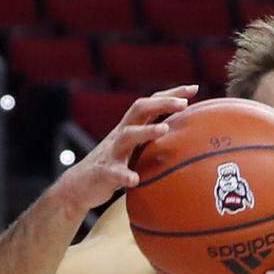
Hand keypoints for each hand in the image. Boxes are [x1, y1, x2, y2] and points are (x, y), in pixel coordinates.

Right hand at [54, 84, 198, 215]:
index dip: (170, 94)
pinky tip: (135, 179)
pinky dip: (124, 175)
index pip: (151, 104)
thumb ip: (152, 143)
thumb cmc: (114, 166)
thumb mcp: (134, 151)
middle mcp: (121, 135)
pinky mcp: (104, 172)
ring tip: (164, 130)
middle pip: (139, 109)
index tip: (194, 88)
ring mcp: (112, 152)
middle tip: (184, 103)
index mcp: (130, 128)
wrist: (80, 185)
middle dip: (161, 103)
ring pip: (127, 135)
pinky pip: (114, 172)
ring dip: (146, 131)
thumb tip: (186, 141)